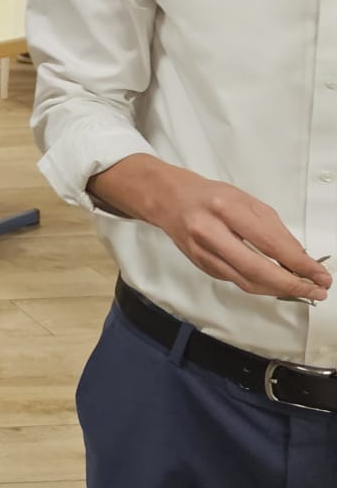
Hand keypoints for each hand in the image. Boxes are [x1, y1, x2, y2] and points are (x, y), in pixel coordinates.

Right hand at [94, 157, 331, 299]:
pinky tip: (274, 282)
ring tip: (302, 290)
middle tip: (316, 291)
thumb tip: (299, 259)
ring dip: (278, 290)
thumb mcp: (246, 201)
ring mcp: (202, 252)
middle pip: (257, 270)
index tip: (321, 275)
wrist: (167, 199)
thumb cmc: (211, 196)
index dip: (299, 264)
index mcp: (226, 208)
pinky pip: (236, 280)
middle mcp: (210, 233)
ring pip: (247, 282)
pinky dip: (260, 284)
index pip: (270, 244)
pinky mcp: (201, 265)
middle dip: (292, 285)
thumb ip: (273, 228)